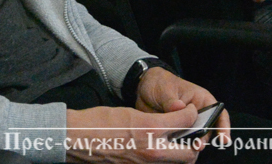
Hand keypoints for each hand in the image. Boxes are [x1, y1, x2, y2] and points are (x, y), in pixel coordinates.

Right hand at [66, 104, 200, 162]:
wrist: (76, 140)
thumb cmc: (99, 123)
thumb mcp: (132, 113)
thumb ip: (158, 120)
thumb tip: (178, 121)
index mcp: (149, 130)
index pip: (185, 123)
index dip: (193, 115)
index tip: (192, 113)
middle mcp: (151, 152)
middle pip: (189, 154)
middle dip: (194, 143)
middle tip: (191, 133)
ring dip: (182, 154)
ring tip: (177, 142)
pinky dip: (165, 161)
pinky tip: (159, 150)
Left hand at [136, 68, 229, 146]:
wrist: (143, 89)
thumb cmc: (160, 83)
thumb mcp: (165, 89)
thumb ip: (171, 100)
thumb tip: (179, 107)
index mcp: (201, 100)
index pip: (219, 113)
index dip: (223, 126)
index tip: (223, 139)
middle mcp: (197, 114)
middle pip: (207, 130)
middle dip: (204, 139)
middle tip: (198, 145)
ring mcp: (187, 125)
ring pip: (195, 139)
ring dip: (191, 145)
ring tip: (186, 149)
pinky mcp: (176, 132)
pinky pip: (181, 143)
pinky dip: (180, 148)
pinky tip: (176, 151)